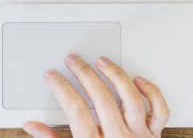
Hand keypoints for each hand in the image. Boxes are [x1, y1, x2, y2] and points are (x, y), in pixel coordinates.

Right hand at [23, 55, 169, 137]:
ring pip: (130, 98)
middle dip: (84, 75)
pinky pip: (159, 110)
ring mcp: (140, 137)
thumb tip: (33, 127)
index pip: (75, 111)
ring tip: (101, 62)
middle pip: (101, 99)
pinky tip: (137, 80)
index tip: (53, 77)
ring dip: (115, 75)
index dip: (62, 89)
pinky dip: (151, 92)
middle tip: (72, 61)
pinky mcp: (155, 136)